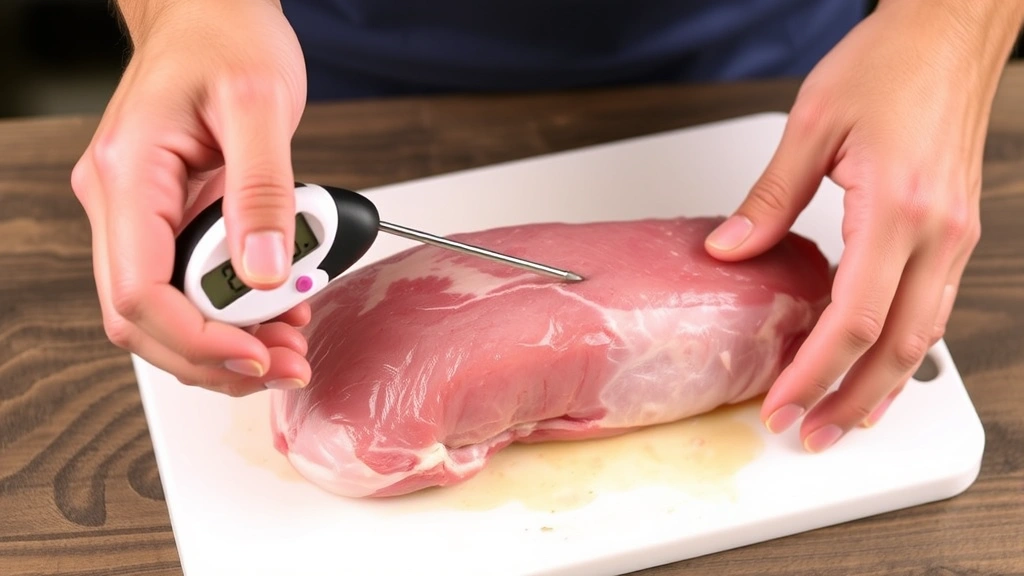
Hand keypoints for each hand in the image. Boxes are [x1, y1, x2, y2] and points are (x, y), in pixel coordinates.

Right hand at [71, 0, 311, 395]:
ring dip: (225, 341)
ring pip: (165, 311)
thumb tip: (265, 271)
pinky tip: (276, 312)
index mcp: (129, 176)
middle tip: (287, 364)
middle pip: (145, 319)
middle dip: (216, 356)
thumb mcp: (259, 105)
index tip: (258, 356)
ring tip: (291, 344)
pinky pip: (189, 283)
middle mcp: (121, 203)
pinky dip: (231, 311)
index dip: (198, 340)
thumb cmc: (225, 37)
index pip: (140, 292)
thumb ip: (263, 191)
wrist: (212, 11)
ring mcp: (141, 214)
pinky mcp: (168, 216)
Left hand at [704, 0, 1023, 450]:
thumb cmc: (890, 62)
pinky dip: (903, 349)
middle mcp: (938, 233)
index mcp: (896, 209)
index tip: (780, 403)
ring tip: (842, 420)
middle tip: (810, 435)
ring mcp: (956, 235)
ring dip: (883, 387)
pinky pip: (933, 308)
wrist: (952, 30)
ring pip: (924, 336)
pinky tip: (879, 368)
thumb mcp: (812, 125)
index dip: (814, 372)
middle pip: (897, 347)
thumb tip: (729, 251)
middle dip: (852, 402)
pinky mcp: (957, 230)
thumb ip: (769, 198)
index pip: (852, 319)